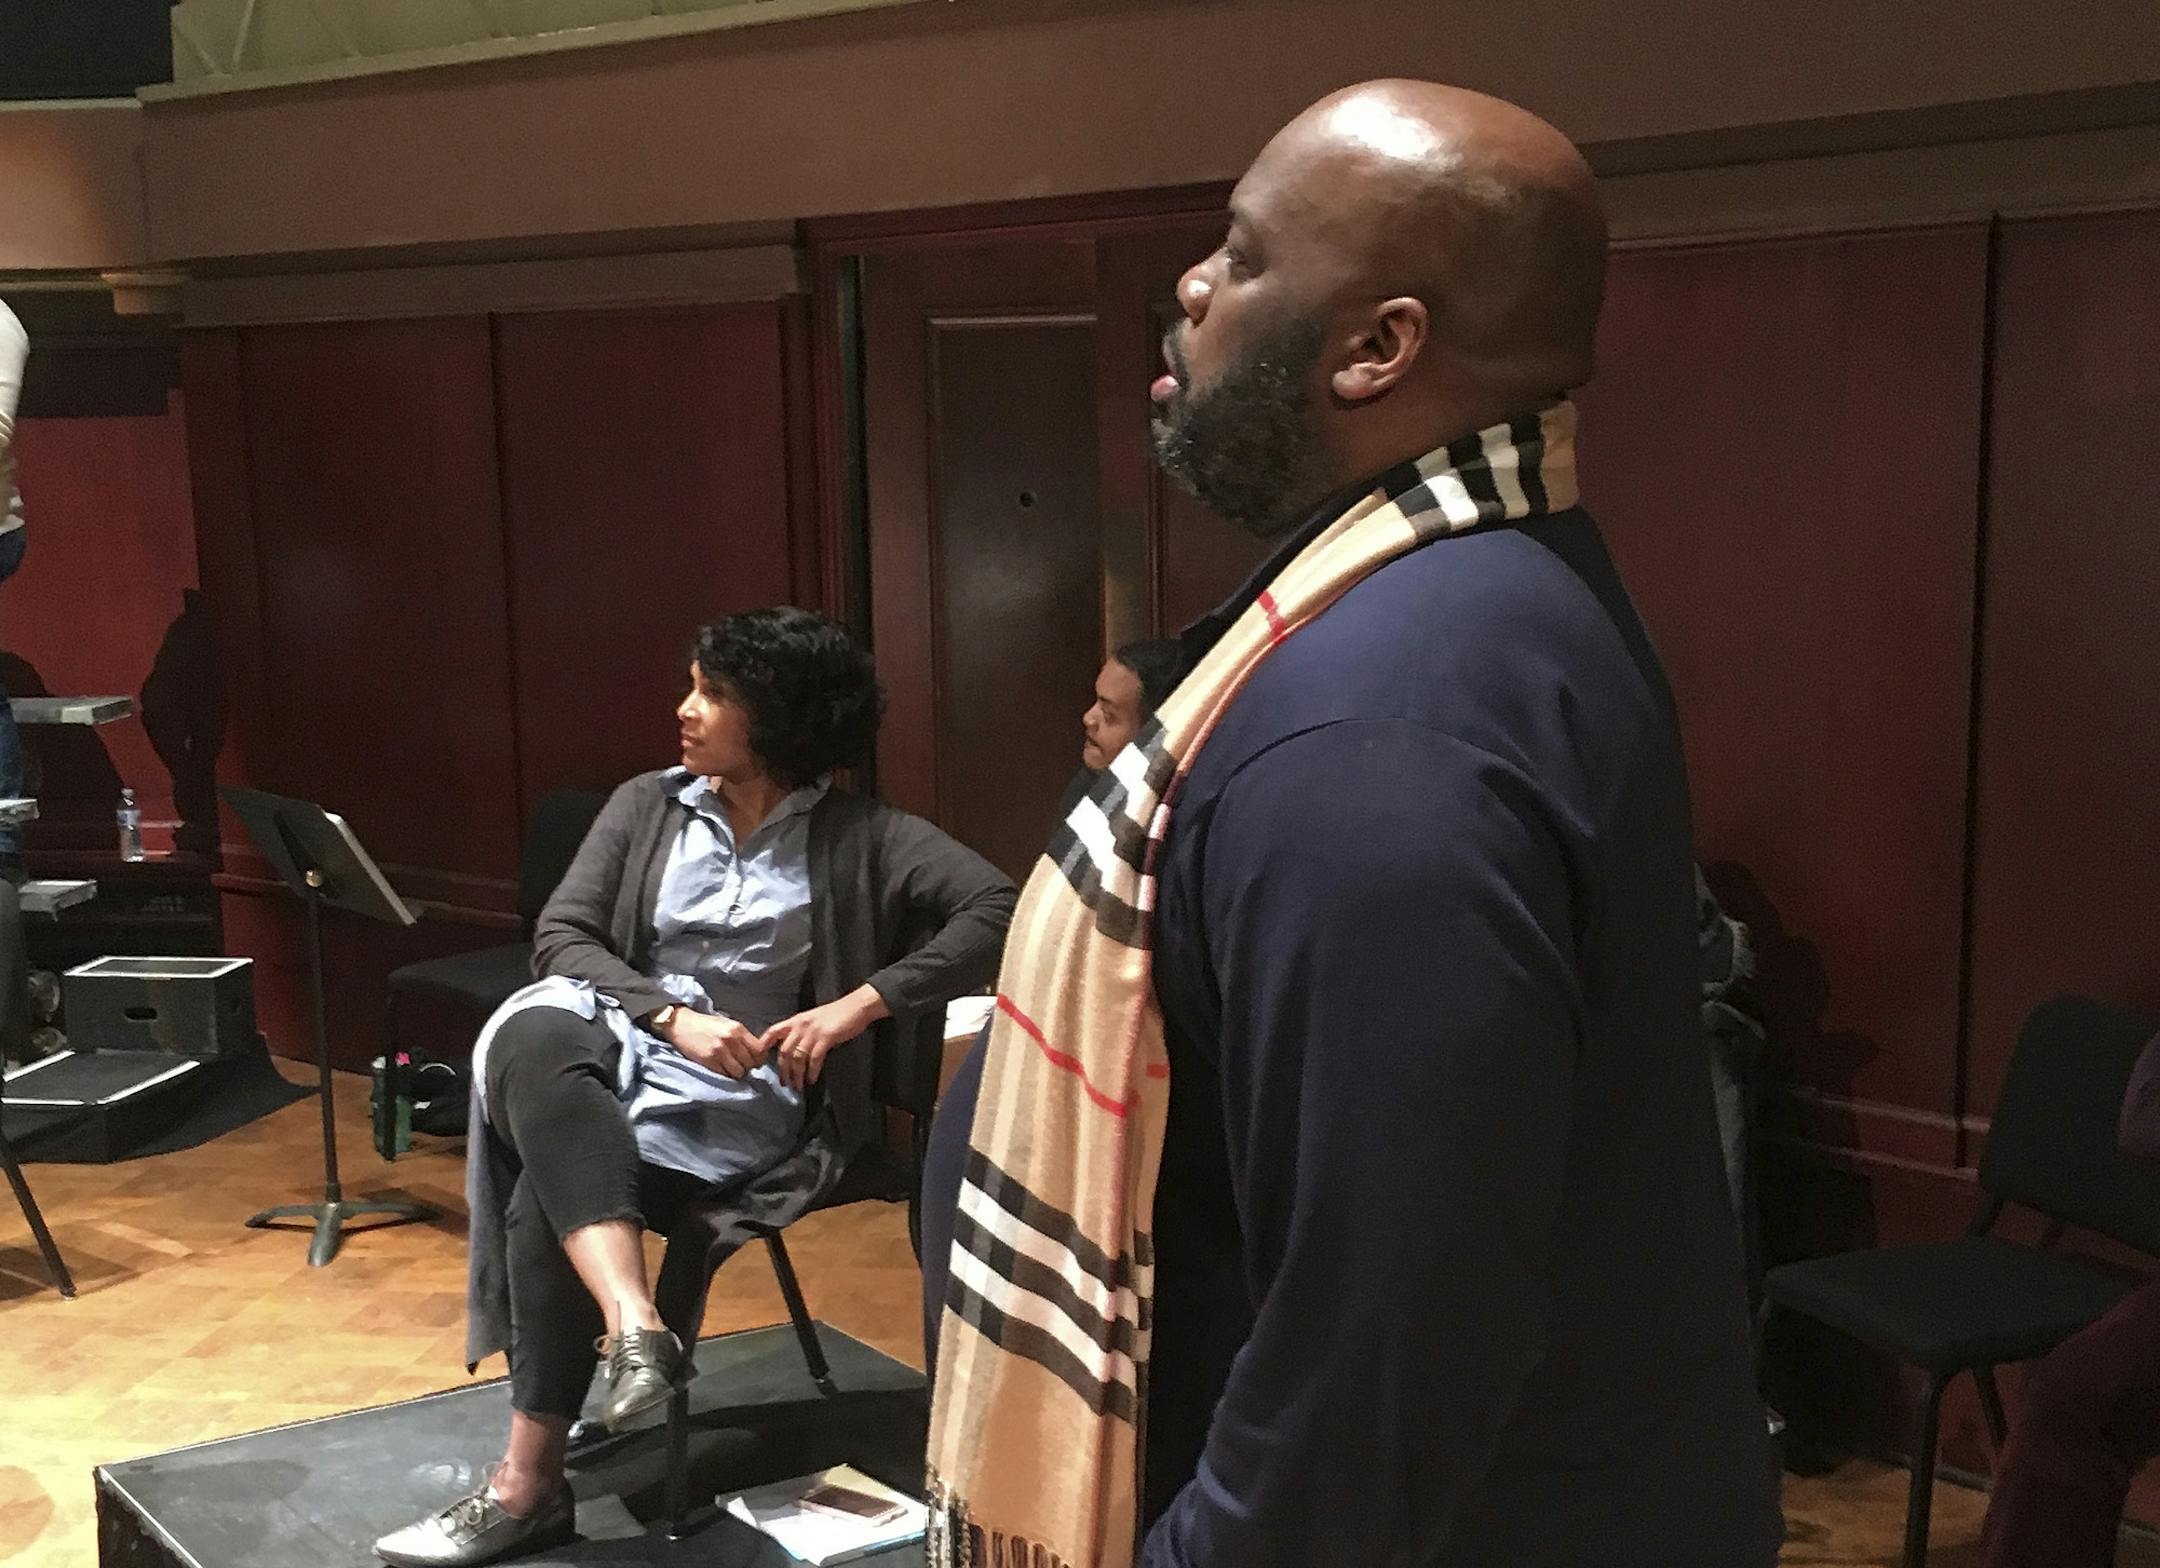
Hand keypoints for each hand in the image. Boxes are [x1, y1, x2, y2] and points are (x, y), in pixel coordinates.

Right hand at [662, 1010, 766, 1078]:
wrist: (682, 1024)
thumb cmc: (706, 1025)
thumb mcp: (728, 1025)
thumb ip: (743, 1037)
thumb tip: (759, 1052)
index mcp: (738, 1029)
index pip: (759, 1051)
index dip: (759, 1059)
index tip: (755, 1061)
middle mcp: (730, 1039)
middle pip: (750, 1063)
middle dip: (748, 1067)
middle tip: (739, 1064)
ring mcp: (719, 1050)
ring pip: (739, 1072)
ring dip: (736, 1072)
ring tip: (729, 1067)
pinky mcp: (708, 1060)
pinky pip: (725, 1075)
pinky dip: (724, 1074)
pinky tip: (719, 1067)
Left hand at [762, 986, 888, 1090]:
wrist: (856, 1007)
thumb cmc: (836, 1014)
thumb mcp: (813, 1019)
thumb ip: (801, 1031)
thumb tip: (793, 1050)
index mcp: (796, 1020)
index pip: (773, 1031)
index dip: (764, 1045)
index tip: (759, 1060)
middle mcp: (800, 1025)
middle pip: (784, 1051)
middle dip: (783, 1070)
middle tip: (785, 1083)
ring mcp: (812, 1031)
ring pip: (797, 1058)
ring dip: (797, 1075)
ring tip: (798, 1086)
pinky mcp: (825, 1038)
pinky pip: (814, 1059)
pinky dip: (812, 1071)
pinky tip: (812, 1079)